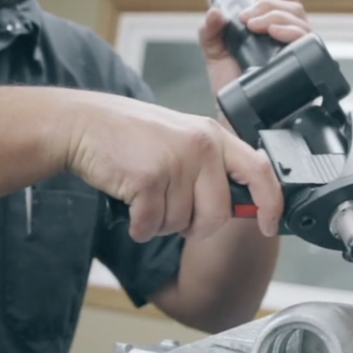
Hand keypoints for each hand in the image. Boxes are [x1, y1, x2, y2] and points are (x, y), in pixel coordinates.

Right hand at [63, 92, 282, 242]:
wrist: (82, 124)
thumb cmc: (128, 134)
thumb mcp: (180, 138)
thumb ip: (211, 166)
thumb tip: (240, 205)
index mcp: (213, 135)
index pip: (259, 171)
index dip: (270, 204)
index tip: (271, 225)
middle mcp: (200, 146)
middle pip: (217, 214)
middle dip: (194, 227)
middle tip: (171, 214)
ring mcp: (175, 161)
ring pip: (181, 224)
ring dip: (160, 223)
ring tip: (143, 196)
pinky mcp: (148, 179)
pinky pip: (152, 226)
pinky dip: (139, 227)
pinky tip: (130, 207)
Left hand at [200, 0, 311, 98]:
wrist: (235, 118)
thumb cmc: (231, 88)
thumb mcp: (215, 54)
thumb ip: (210, 31)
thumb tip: (215, 11)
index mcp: (271, 29)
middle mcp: (287, 39)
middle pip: (294, 7)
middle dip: (269, 6)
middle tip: (246, 18)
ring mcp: (296, 54)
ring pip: (302, 22)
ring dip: (277, 17)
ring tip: (256, 26)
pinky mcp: (304, 69)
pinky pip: (309, 43)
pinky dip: (293, 33)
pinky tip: (275, 34)